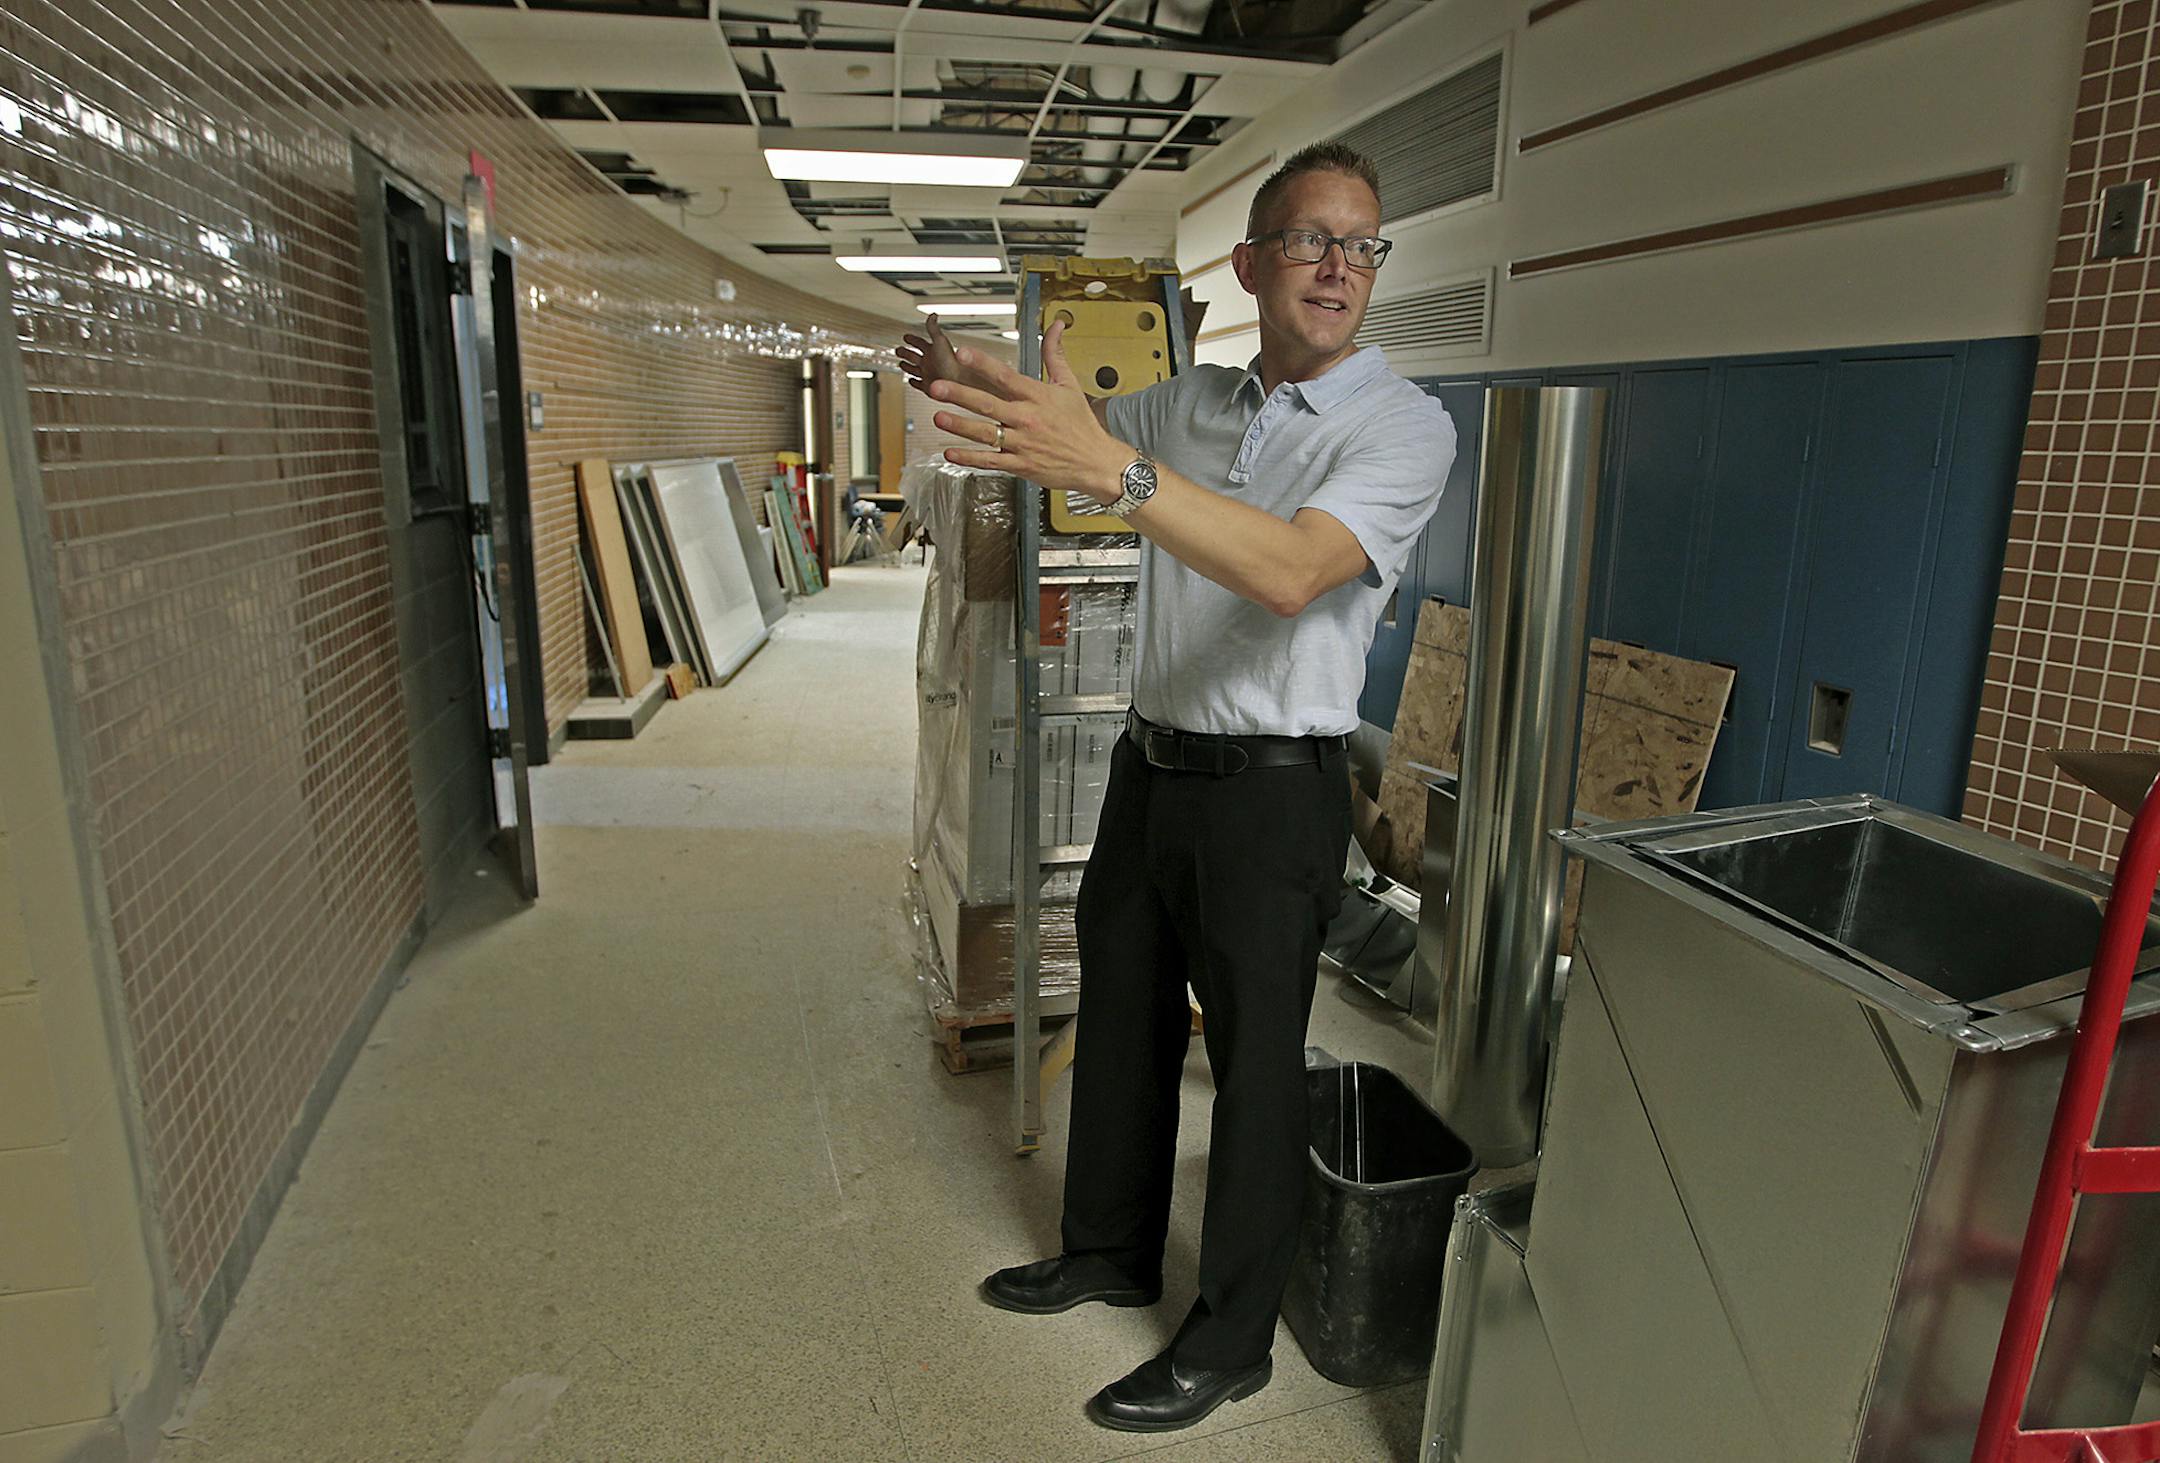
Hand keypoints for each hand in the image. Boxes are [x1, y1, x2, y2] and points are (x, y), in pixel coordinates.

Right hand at [896, 314, 995, 396]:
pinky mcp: (927, 386)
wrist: (959, 381)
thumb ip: (933, 329)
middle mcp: (930, 362)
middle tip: (899, 350)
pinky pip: (918, 383)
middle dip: (905, 352)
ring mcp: (928, 374)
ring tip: (902, 364)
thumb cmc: (953, 361)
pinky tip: (912, 380)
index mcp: (932, 350)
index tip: (906, 337)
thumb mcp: (940, 341)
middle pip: (914, 355)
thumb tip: (932, 315)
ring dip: (907, 366)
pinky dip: (914, 382)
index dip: (912, 339)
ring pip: (914, 369)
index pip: (919, 342)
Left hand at [930, 321, 1131, 503]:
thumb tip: (1056, 325)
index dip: (982, 363)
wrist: (1096, 462)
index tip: (962, 352)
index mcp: (1037, 395)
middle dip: (960, 394)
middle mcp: (1027, 418)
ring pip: (985, 433)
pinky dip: (970, 458)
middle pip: (988, 403)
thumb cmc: (1080, 424)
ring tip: (938, 417)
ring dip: (960, 425)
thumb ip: (1054, 354)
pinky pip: (991, 461)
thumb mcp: (1069, 384)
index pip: (1005, 375)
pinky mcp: (1021, 465)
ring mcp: (1022, 443)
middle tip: (937, 387)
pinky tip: (950, 452)